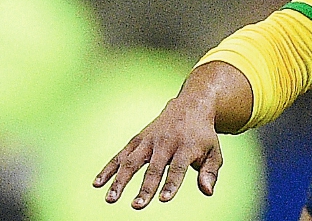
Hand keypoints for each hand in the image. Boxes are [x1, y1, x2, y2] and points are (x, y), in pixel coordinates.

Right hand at [93, 94, 223, 208]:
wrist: (191, 106)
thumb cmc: (202, 135)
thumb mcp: (213, 150)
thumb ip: (210, 171)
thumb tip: (208, 191)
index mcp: (187, 146)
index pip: (178, 167)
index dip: (172, 183)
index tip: (164, 199)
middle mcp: (166, 142)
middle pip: (154, 167)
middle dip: (145, 187)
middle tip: (137, 205)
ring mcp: (149, 140)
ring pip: (132, 160)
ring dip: (120, 180)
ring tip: (111, 199)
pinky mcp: (138, 139)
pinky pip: (121, 154)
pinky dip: (109, 168)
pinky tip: (98, 183)